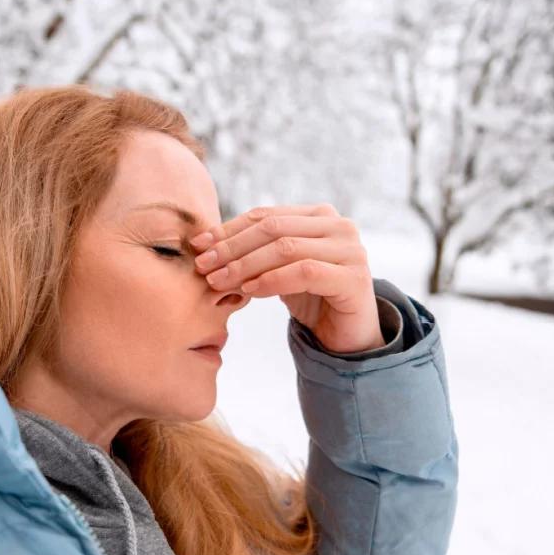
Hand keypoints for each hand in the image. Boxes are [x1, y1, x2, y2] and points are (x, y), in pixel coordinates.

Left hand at [190, 204, 385, 354]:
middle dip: (233, 247)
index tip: (199, 245)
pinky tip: (249, 290)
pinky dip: (272, 280)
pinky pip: (304, 272)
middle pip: (274, 229)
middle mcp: (339, 226)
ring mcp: (350, 250)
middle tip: (203, 266)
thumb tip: (206, 243)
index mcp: (320, 216)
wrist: (348, 338)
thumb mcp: (279, 270)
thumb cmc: (312, 300)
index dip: (229, 229)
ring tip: (219, 281)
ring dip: (246, 265)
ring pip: (286, 248)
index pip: (266, 216)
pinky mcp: (354, 277)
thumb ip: (256, 251)